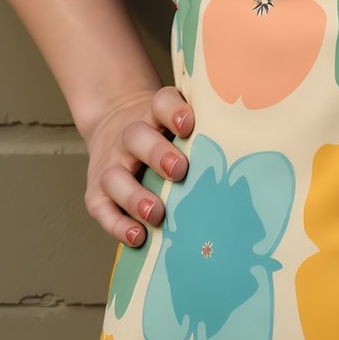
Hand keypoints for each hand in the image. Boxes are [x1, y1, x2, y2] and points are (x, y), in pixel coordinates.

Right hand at [79, 84, 194, 249]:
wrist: (113, 123)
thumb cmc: (161, 130)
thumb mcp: (176, 117)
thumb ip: (203, 126)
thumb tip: (241, 146)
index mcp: (153, 112)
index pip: (162, 102)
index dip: (174, 111)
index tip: (188, 124)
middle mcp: (128, 134)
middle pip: (137, 137)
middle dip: (158, 154)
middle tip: (179, 171)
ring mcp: (110, 163)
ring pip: (115, 176)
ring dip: (135, 196)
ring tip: (156, 214)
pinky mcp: (96, 192)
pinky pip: (101, 209)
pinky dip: (117, 225)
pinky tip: (137, 237)